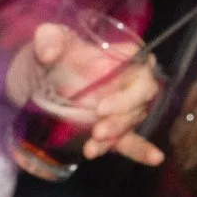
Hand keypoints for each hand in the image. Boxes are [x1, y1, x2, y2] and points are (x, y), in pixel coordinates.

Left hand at [8, 22, 165, 167]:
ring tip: (93, 148)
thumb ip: (48, 39)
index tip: (102, 107)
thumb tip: (48, 54)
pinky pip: (132, 139)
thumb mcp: (48, 37)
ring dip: (117, 136)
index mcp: (121, 55)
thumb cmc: (54, 50)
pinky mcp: (115, 126)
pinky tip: (154, 159)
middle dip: (122, 117)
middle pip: (141, 99)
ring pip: (132, 121)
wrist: (41, 75)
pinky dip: (142, 150)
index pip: (141, 67)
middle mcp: (128, 79)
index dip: (129, 91)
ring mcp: (123, 105)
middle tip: (98, 130)